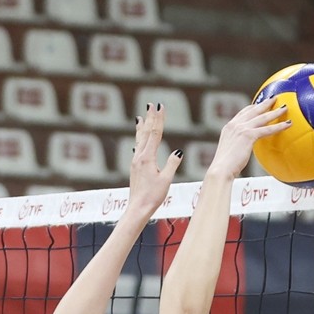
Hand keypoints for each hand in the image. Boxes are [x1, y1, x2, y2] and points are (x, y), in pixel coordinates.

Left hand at [126, 102, 181, 216]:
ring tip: (140, 117)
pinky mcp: (135, 167)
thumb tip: (178, 152)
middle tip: (151, 105)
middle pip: (146, 133)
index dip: (159, 119)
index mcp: (147, 158)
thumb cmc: (153, 196)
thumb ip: (172, 164)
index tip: (160, 107)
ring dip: (142, 127)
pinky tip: (138, 139)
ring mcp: (136, 162)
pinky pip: (137, 148)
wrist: (137, 208)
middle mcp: (139, 157)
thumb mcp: (166, 179)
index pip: (155, 133)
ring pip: (139, 140)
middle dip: (150, 118)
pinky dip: (139, 139)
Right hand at [208, 98, 290, 179]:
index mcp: (229, 127)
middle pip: (253, 110)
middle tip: (274, 98)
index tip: (259, 104)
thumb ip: (237, 145)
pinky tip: (288, 124)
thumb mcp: (230, 150)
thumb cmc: (224, 166)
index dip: (252, 107)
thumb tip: (242, 149)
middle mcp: (235, 125)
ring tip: (285, 107)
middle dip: (265, 103)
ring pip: (262, 117)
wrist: (221, 169)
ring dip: (275, 111)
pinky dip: (279, 126)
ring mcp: (241, 128)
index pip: (243, 113)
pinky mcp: (248, 135)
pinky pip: (267, 129)